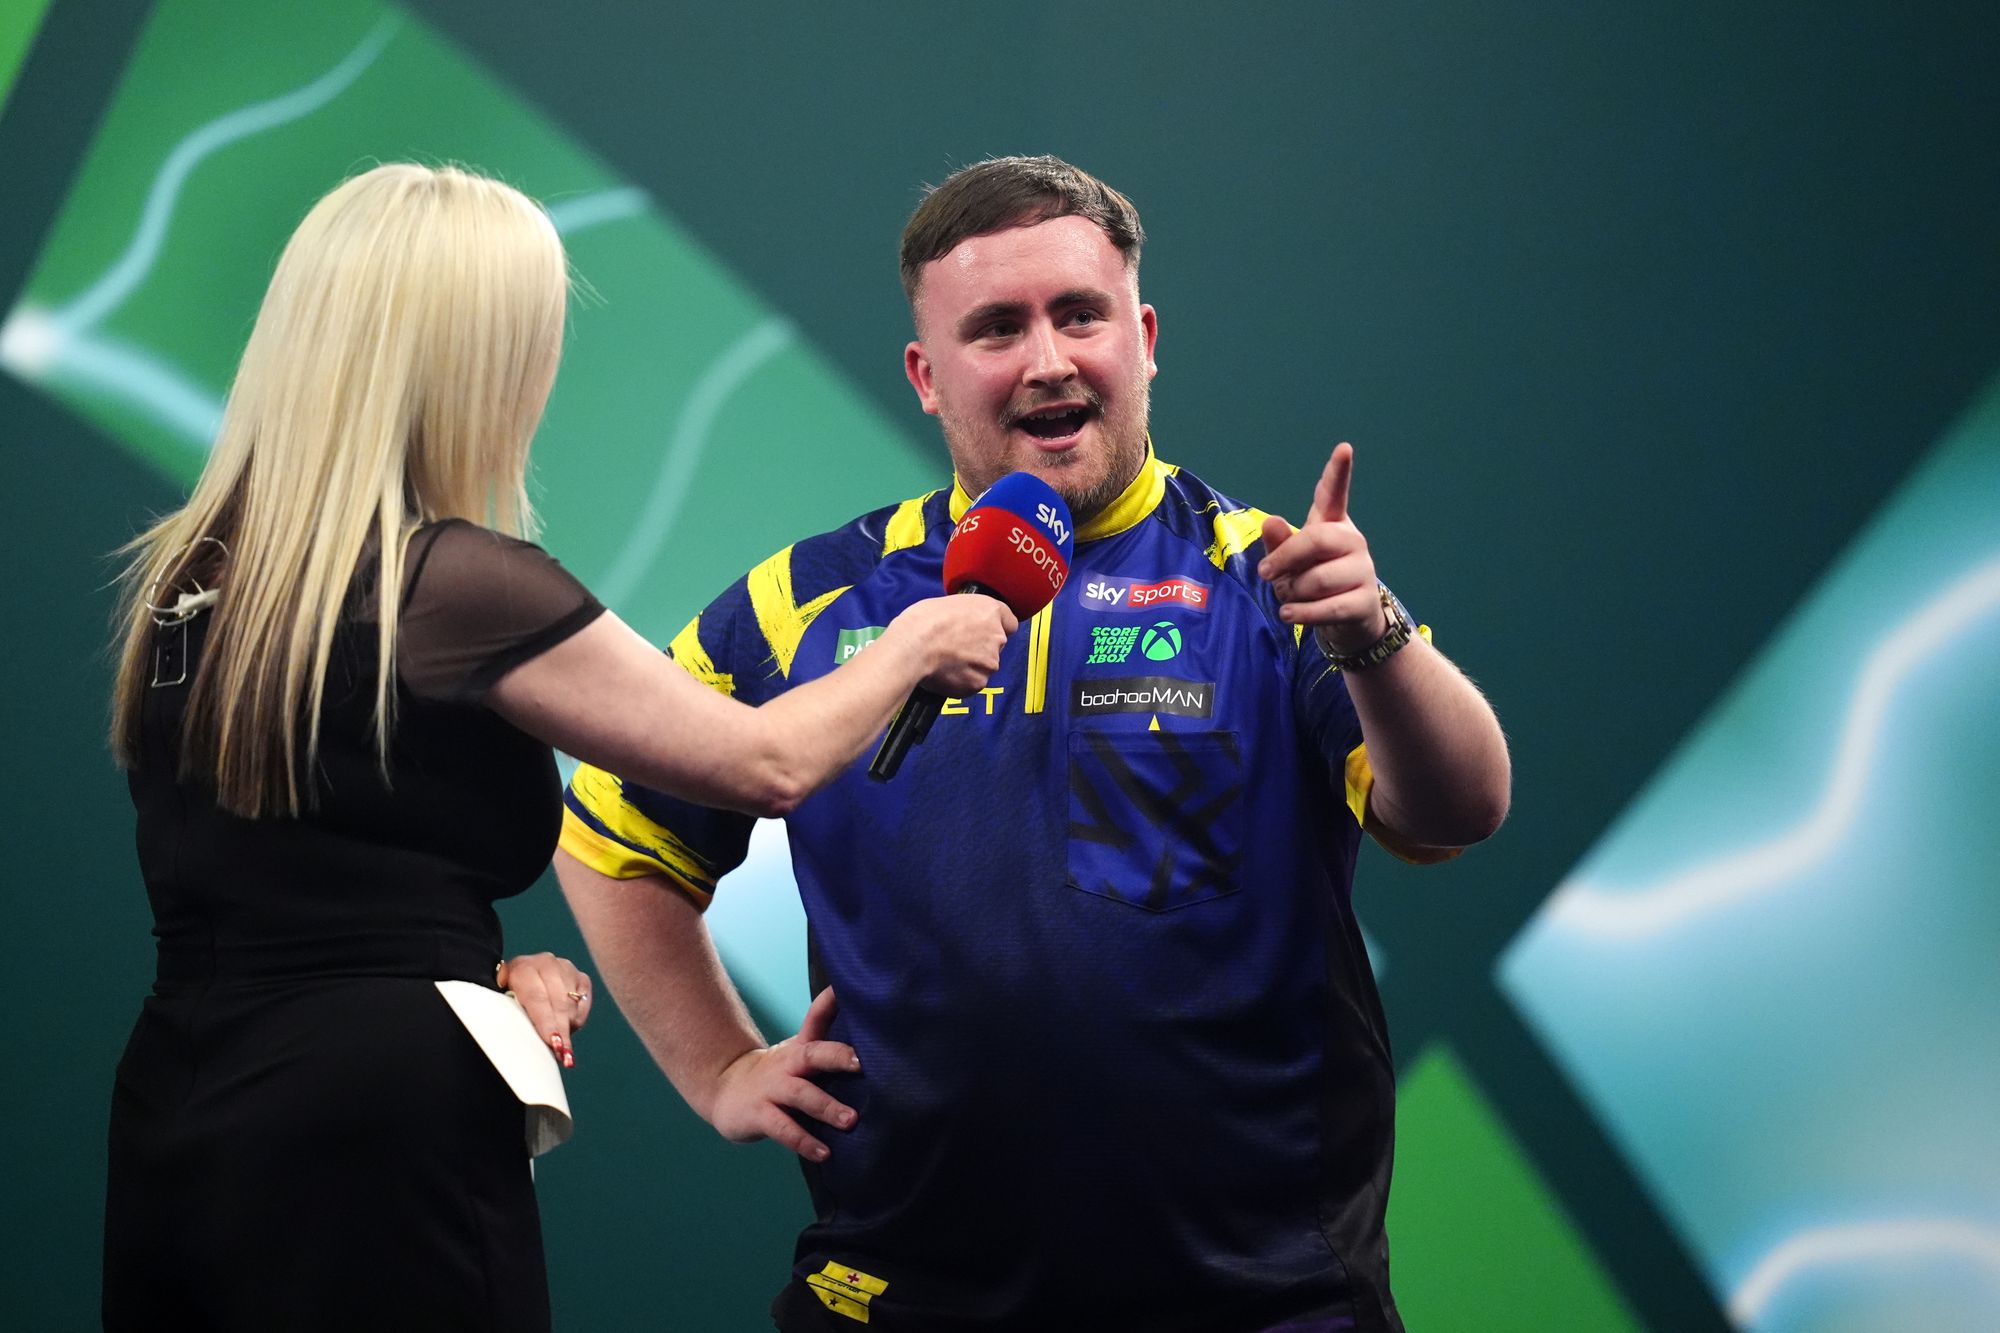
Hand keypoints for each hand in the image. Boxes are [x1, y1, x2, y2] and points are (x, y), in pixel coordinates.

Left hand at [496, 952, 592, 1068]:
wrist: (519, 975)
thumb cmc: (507, 996)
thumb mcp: (502, 1001)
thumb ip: (512, 1014)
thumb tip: (520, 1040)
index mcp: (522, 968)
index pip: (536, 999)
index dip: (546, 1022)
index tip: (553, 1042)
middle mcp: (546, 963)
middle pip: (558, 1003)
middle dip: (561, 1030)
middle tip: (565, 1056)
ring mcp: (566, 968)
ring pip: (572, 1004)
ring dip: (568, 1027)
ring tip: (562, 1048)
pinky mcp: (580, 976)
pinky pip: (584, 1003)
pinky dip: (577, 1019)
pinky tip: (567, 1027)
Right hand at [706, 985, 860, 1161]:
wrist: (725, 1090)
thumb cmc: (777, 1073)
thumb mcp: (799, 1053)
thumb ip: (829, 1048)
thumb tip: (871, 1037)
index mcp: (800, 1049)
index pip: (815, 1019)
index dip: (829, 1002)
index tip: (844, 990)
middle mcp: (788, 1065)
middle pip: (813, 1054)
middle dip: (837, 1057)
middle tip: (862, 1064)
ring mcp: (772, 1090)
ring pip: (801, 1095)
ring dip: (826, 1107)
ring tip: (851, 1121)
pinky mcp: (760, 1115)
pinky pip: (784, 1129)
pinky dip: (804, 1142)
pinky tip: (824, 1153)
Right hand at [886, 593, 1017, 695]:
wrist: (912, 648)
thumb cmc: (923, 621)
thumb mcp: (949, 604)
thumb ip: (966, 615)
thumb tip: (962, 623)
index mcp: (991, 611)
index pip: (1010, 622)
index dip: (996, 627)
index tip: (983, 631)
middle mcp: (997, 637)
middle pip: (996, 646)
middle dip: (980, 648)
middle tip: (955, 647)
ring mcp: (990, 663)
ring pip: (984, 666)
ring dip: (971, 666)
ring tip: (946, 662)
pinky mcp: (979, 683)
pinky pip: (972, 683)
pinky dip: (961, 681)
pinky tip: (944, 674)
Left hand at [1258, 442, 1387, 656]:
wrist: (1347, 622)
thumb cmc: (1312, 583)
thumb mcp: (1289, 563)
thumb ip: (1278, 544)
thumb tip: (1271, 521)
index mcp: (1332, 525)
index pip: (1334, 495)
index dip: (1338, 472)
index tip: (1344, 448)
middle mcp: (1352, 542)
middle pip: (1317, 539)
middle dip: (1285, 558)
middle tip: (1265, 573)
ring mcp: (1363, 571)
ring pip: (1317, 580)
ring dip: (1293, 593)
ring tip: (1290, 599)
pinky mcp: (1365, 601)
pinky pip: (1327, 608)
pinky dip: (1302, 614)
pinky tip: (1289, 614)